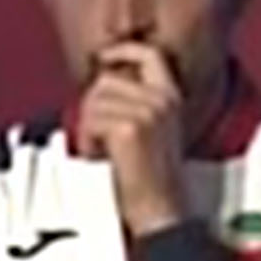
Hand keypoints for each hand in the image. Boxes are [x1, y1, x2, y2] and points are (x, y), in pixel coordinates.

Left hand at [78, 40, 188, 230]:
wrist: (159, 210)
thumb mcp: (150, 129)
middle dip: (93, 106)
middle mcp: (162, 99)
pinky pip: (91, 120)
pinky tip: (100, 158)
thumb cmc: (148, 178)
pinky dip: (88, 141)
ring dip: (89, 126)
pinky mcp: (130, 127)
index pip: (149, 54)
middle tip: (98, 138)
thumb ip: (132, 102)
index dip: (123, 50)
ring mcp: (148, 111)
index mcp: (171, 97)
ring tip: (103, 151)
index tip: (103, 56)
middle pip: (107, 80)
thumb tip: (100, 81)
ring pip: (94, 100)